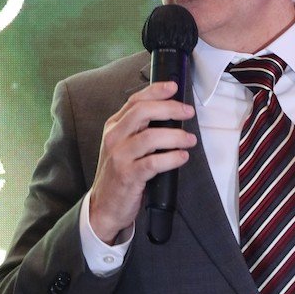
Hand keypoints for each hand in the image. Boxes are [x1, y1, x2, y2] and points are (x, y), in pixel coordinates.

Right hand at [89, 81, 196, 243]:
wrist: (104, 206)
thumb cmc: (120, 173)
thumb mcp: (124, 146)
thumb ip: (140, 129)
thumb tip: (170, 114)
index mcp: (113, 127)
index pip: (135, 101)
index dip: (156, 91)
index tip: (174, 87)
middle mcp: (114, 138)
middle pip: (143, 112)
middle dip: (169, 109)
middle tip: (188, 112)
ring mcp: (119, 157)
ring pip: (151, 137)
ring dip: (176, 136)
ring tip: (190, 140)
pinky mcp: (128, 176)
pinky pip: (153, 163)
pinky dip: (171, 158)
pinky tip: (182, 157)